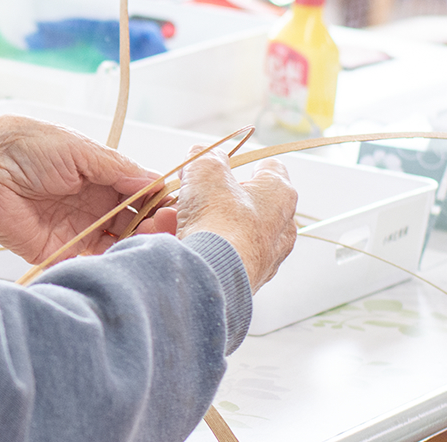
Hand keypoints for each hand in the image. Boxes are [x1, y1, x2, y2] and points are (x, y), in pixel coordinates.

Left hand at [0, 115, 163, 263]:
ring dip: (137, 243)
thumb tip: (155, 181)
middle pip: (136, 221)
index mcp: (99, 176)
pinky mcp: (60, 251)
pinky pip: (92, 261)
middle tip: (164, 225)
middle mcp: (93, 204)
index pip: (141, 192)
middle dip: (154, 224)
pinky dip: (111, 261)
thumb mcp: (79, 150)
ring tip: (149, 239)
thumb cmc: (25, 148)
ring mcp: (79, 229)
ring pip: (119, 243)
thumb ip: (117, 168)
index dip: (159, 199)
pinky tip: (126, 256)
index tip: (176, 206)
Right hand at [172, 147, 297, 291]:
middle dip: (208, 200)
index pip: (270, 169)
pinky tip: (174, 243)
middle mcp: (281, 227)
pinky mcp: (247, 281)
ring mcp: (265, 258)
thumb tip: (202, 155)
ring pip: (227, 232)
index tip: (223, 167)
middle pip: (243, 204)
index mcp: (280, 194)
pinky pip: (220, 256)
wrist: (213, 274)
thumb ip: (205, 157)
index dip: (243, 165)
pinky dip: (199, 248)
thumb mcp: (205, 170)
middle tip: (183, 198)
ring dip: (196, 224)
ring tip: (165, 222)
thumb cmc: (218, 219)